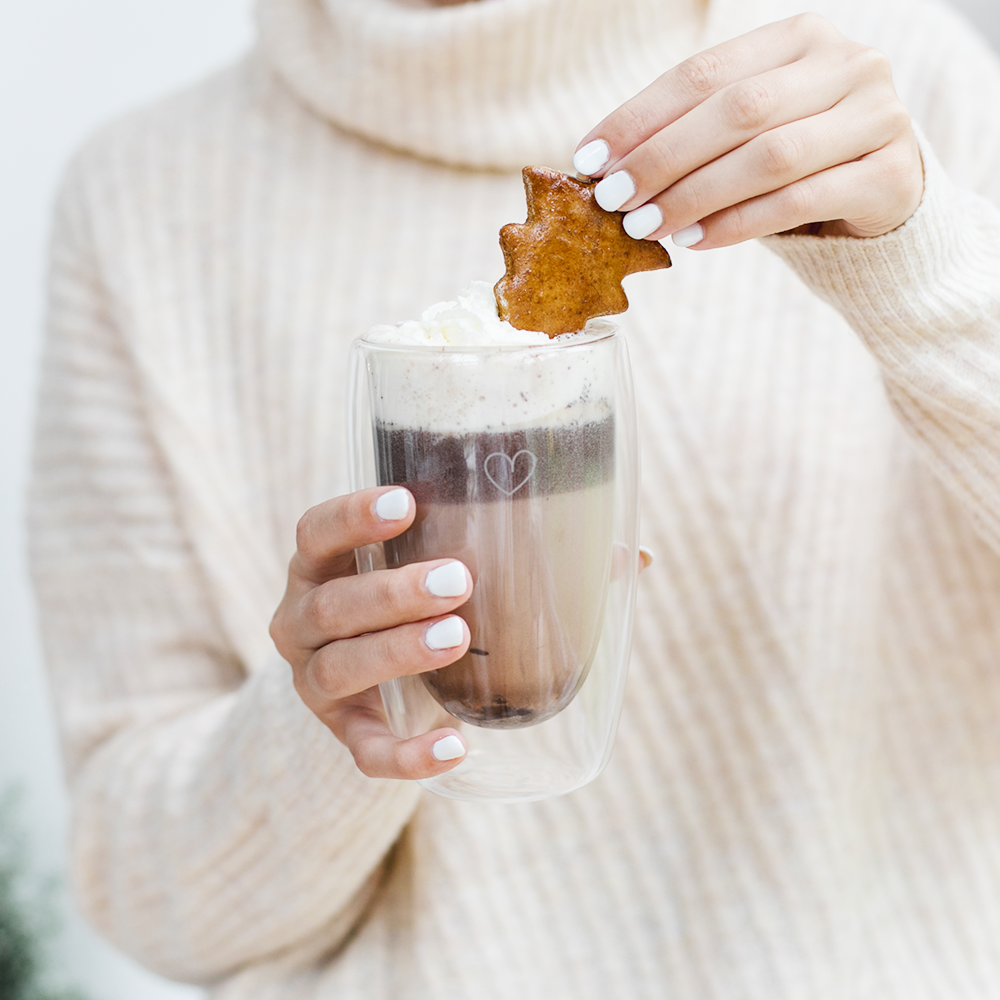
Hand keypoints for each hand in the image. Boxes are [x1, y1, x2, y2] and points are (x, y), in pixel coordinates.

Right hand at [270, 487, 472, 779]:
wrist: (371, 678)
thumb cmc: (399, 600)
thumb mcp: (405, 564)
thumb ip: (451, 542)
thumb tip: (570, 532)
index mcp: (314, 569)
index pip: (314, 534)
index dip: (353, 517)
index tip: (405, 502)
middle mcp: (300, 622)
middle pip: (333, 606)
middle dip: (394, 594)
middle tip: (456, 582)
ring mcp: (315, 682)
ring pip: (340, 668)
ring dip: (398, 652)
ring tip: (457, 638)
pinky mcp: (345, 732)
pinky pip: (366, 752)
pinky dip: (407, 755)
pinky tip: (454, 746)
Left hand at [572, 13, 923, 248]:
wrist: (884, 196)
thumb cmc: (798, 161)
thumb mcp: (747, 132)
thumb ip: (693, 134)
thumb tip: (604, 169)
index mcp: (799, 38)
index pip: (702, 73)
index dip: (639, 117)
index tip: (589, 159)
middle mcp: (847, 63)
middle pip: (735, 111)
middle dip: (662, 158)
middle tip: (614, 201)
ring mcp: (877, 116)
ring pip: (768, 157)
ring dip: (695, 196)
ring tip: (646, 227)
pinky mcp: (890, 175)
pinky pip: (799, 200)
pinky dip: (738, 224)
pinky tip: (695, 242)